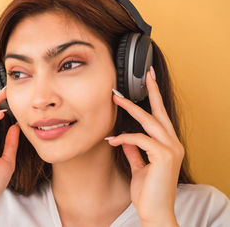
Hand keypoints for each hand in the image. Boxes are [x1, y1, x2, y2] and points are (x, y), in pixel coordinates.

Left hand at [105, 67, 183, 225]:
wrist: (154, 212)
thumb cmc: (148, 192)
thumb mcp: (139, 166)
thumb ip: (135, 151)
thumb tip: (125, 138)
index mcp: (169, 145)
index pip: (161, 117)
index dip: (155, 98)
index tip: (149, 81)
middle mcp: (173, 145)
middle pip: (160, 112)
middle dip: (151, 91)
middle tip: (144, 74)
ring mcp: (171, 150)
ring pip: (149, 122)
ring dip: (130, 109)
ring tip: (115, 99)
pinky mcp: (163, 156)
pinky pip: (139, 139)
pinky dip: (124, 137)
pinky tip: (112, 140)